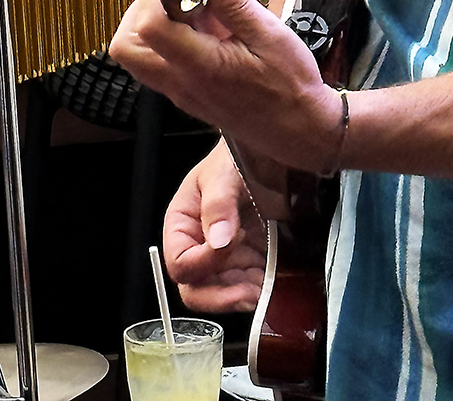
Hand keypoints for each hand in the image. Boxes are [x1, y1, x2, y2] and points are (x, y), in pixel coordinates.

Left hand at [110, 0, 343, 170]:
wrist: (301, 132)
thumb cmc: (292, 89)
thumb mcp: (270, 36)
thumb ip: (235, 2)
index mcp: (201, 66)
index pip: (148, 27)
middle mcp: (182, 83)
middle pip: (126, 47)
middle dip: (140, 11)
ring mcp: (180, 92)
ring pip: (138, 56)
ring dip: (153, 25)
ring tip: (193, 12)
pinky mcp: (187, 95)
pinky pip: (159, 64)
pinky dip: (169, 40)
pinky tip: (207, 30)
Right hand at [163, 143, 264, 313]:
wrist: (267, 154)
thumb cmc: (236, 157)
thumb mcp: (224, 173)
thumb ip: (218, 204)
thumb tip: (217, 240)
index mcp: (182, 223)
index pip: (180, 262)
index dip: (201, 263)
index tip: (229, 246)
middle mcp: (200, 245)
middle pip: (196, 289)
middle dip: (221, 296)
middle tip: (247, 291)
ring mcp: (226, 257)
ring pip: (224, 294)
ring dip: (244, 297)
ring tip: (265, 287)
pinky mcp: (250, 262)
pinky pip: (248, 288)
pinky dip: (261, 292)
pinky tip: (273, 282)